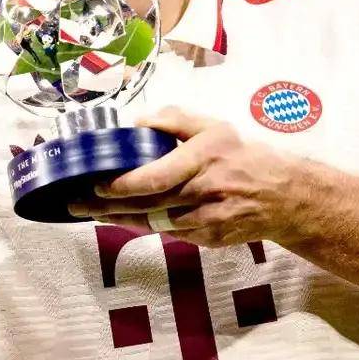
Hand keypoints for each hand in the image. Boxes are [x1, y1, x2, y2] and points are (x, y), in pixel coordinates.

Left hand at [68, 105, 307, 246]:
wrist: (282, 196)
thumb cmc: (242, 156)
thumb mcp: (214, 127)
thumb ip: (176, 120)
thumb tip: (138, 122)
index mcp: (203, 159)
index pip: (156, 177)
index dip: (123, 185)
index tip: (96, 183)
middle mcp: (204, 191)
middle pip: (148, 205)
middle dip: (107, 206)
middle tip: (76, 203)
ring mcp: (207, 219)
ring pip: (155, 223)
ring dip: (120, 219)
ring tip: (91, 212)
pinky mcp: (209, 238)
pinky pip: (171, 234)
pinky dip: (146, 226)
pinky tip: (124, 219)